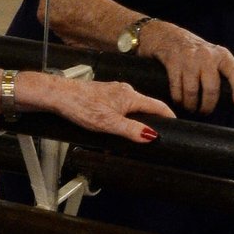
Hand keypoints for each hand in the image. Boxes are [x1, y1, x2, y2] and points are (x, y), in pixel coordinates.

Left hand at [39, 74, 173, 145]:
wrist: (57, 95)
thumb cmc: (80, 106)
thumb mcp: (108, 123)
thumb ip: (131, 130)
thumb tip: (151, 136)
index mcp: (131, 96)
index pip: (159, 106)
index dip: (169, 117)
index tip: (176, 127)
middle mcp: (125, 91)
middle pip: (145, 109)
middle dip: (148, 126)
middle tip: (148, 142)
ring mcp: (113, 93)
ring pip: (130, 111)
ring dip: (131, 126)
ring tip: (123, 142)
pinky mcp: (103, 96)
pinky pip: (119, 110)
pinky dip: (119, 122)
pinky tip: (110, 131)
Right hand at [138, 22, 233, 113]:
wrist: (166, 36)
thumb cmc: (195, 51)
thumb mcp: (214, 55)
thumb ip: (228, 68)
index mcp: (221, 55)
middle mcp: (207, 55)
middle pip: (211, 88)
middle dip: (207, 106)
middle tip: (204, 112)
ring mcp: (189, 58)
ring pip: (192, 91)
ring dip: (190, 105)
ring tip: (191, 108)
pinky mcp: (173, 62)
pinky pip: (176, 89)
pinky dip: (178, 99)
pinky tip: (179, 101)